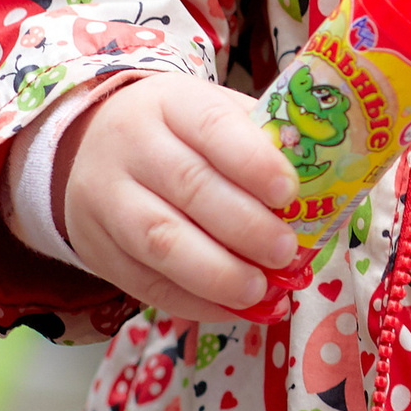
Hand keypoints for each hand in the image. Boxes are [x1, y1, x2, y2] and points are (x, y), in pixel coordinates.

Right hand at [57, 76, 301, 323]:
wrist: (88, 148)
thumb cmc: (177, 134)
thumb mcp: (212, 114)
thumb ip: (260, 143)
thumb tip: (322, 190)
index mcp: (171, 103)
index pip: (213, 126)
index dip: (253, 161)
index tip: (289, 193)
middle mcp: (131, 146)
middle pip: (189, 188)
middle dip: (245, 227)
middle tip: (286, 253)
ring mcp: (106, 199)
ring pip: (160, 241)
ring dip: (218, 274)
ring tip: (260, 290)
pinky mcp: (97, 248)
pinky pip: (145, 283)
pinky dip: (193, 301)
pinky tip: (232, 306)